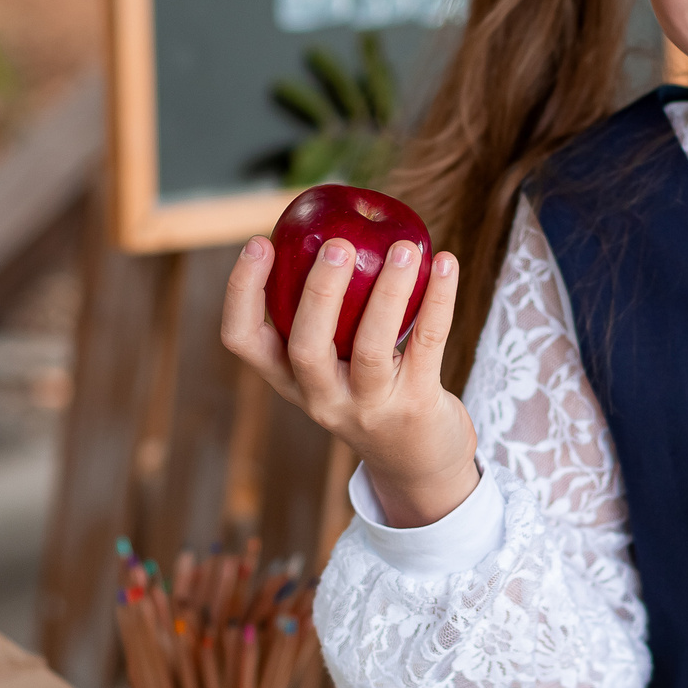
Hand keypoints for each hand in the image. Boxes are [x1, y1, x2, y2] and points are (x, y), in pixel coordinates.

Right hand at [220, 233, 479, 528]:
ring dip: (387, 292)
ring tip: (403, 247)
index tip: (259, 242)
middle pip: (305, 348)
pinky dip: (438, 300)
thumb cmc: (369, 390)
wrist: (419, 465)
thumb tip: (325, 222)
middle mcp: (321, 397)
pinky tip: (445, 263)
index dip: (242, 291)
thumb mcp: (332, 363)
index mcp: (288, 379)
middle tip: (336, 244)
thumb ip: (323, 312)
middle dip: (318, 293)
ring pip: (371, 348)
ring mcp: (369, 406)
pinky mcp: (416, 405)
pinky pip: (427, 344)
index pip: (243, 340)